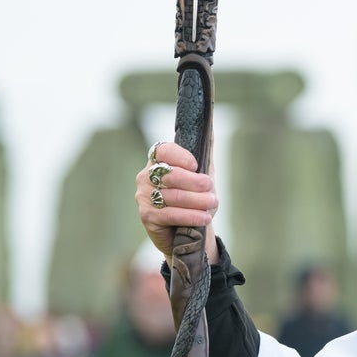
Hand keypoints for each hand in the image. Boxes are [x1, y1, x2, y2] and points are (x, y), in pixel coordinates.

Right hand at [137, 141, 219, 262]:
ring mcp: (143, 196)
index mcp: (157, 161)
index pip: (162, 150)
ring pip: (172, 195)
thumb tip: (211, 123)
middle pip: (170, 174)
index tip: (196, 165)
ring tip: (212, 203)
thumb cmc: (195, 200)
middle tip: (211, 188)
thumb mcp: (203, 174)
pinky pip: (170, 214)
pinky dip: (190, 216)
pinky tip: (204, 218)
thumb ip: (205, 150)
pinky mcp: (147, 216)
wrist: (189, 233)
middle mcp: (146, 177)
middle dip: (195, 182)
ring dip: (197, 201)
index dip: (179, 156)